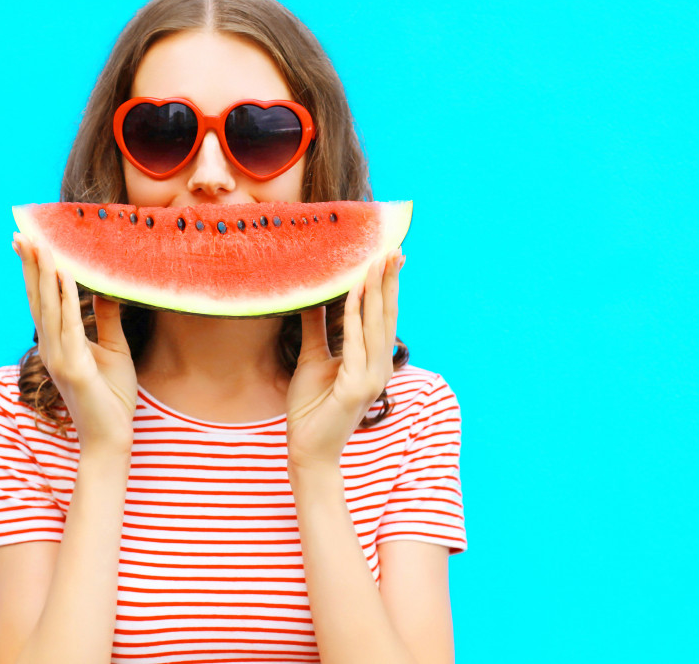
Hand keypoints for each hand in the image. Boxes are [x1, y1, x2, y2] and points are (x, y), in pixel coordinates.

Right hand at [13, 232, 136, 455]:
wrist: (112, 437)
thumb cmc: (112, 396)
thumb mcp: (114, 348)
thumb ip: (107, 318)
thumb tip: (105, 287)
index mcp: (58, 342)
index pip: (43, 300)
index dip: (35, 270)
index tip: (28, 240)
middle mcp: (52, 347)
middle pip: (38, 298)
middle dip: (31, 265)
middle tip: (22, 232)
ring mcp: (60, 358)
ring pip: (49, 307)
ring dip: (44, 274)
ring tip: (41, 244)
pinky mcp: (74, 368)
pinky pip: (70, 326)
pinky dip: (66, 300)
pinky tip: (64, 276)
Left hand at [285, 247, 404, 471]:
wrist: (307, 448)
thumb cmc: (311, 407)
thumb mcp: (312, 358)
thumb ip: (317, 329)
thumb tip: (313, 298)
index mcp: (371, 360)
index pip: (382, 318)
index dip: (385, 288)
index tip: (387, 257)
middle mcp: (378, 367)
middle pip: (386, 317)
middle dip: (388, 282)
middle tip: (391, 249)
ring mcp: (371, 378)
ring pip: (376, 327)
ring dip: (376, 293)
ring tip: (376, 263)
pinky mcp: (357, 388)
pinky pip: (356, 346)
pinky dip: (356, 320)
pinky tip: (354, 296)